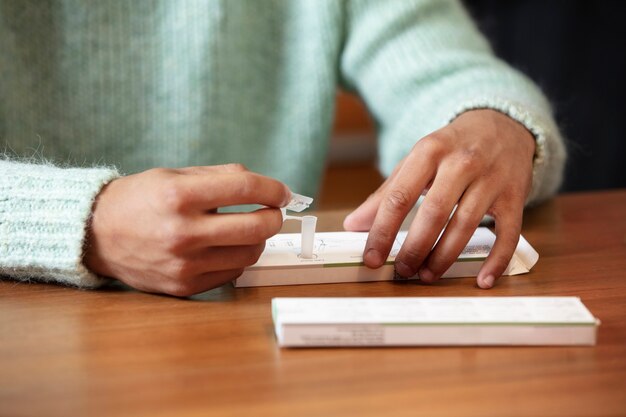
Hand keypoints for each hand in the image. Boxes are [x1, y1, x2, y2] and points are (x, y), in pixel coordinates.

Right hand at [84, 164, 290, 295]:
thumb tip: (264, 186)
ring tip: (248, 228)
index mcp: (179, 195)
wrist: (96, 236)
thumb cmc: (139, 200)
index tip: (283, 192)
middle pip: (256, 227)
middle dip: (274, 217)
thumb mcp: (174, 175)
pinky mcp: (184, 286)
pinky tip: (226, 247)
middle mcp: (182, 232)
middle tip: (273, 211)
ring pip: (250, 254)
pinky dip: (238, 258)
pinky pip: (232, 273)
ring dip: (258, 240)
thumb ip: (221, 176)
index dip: (273, 189)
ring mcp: (184, 264)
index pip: (245, 189)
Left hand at [343, 109, 534, 288]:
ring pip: (466, 226)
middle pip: (433, 213)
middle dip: (414, 248)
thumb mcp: (417, 160)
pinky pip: (508, 234)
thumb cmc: (452, 147)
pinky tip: (482, 280)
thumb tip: (353, 224)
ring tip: (427, 275)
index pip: (399, 197)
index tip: (371, 258)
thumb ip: (386, 193)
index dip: (382, 232)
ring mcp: (491, 179)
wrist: (503, 123)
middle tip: (402, 270)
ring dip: (444, 257)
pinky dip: (496, 260)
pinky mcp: (515, 195)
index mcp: (429, 151)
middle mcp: (461, 162)